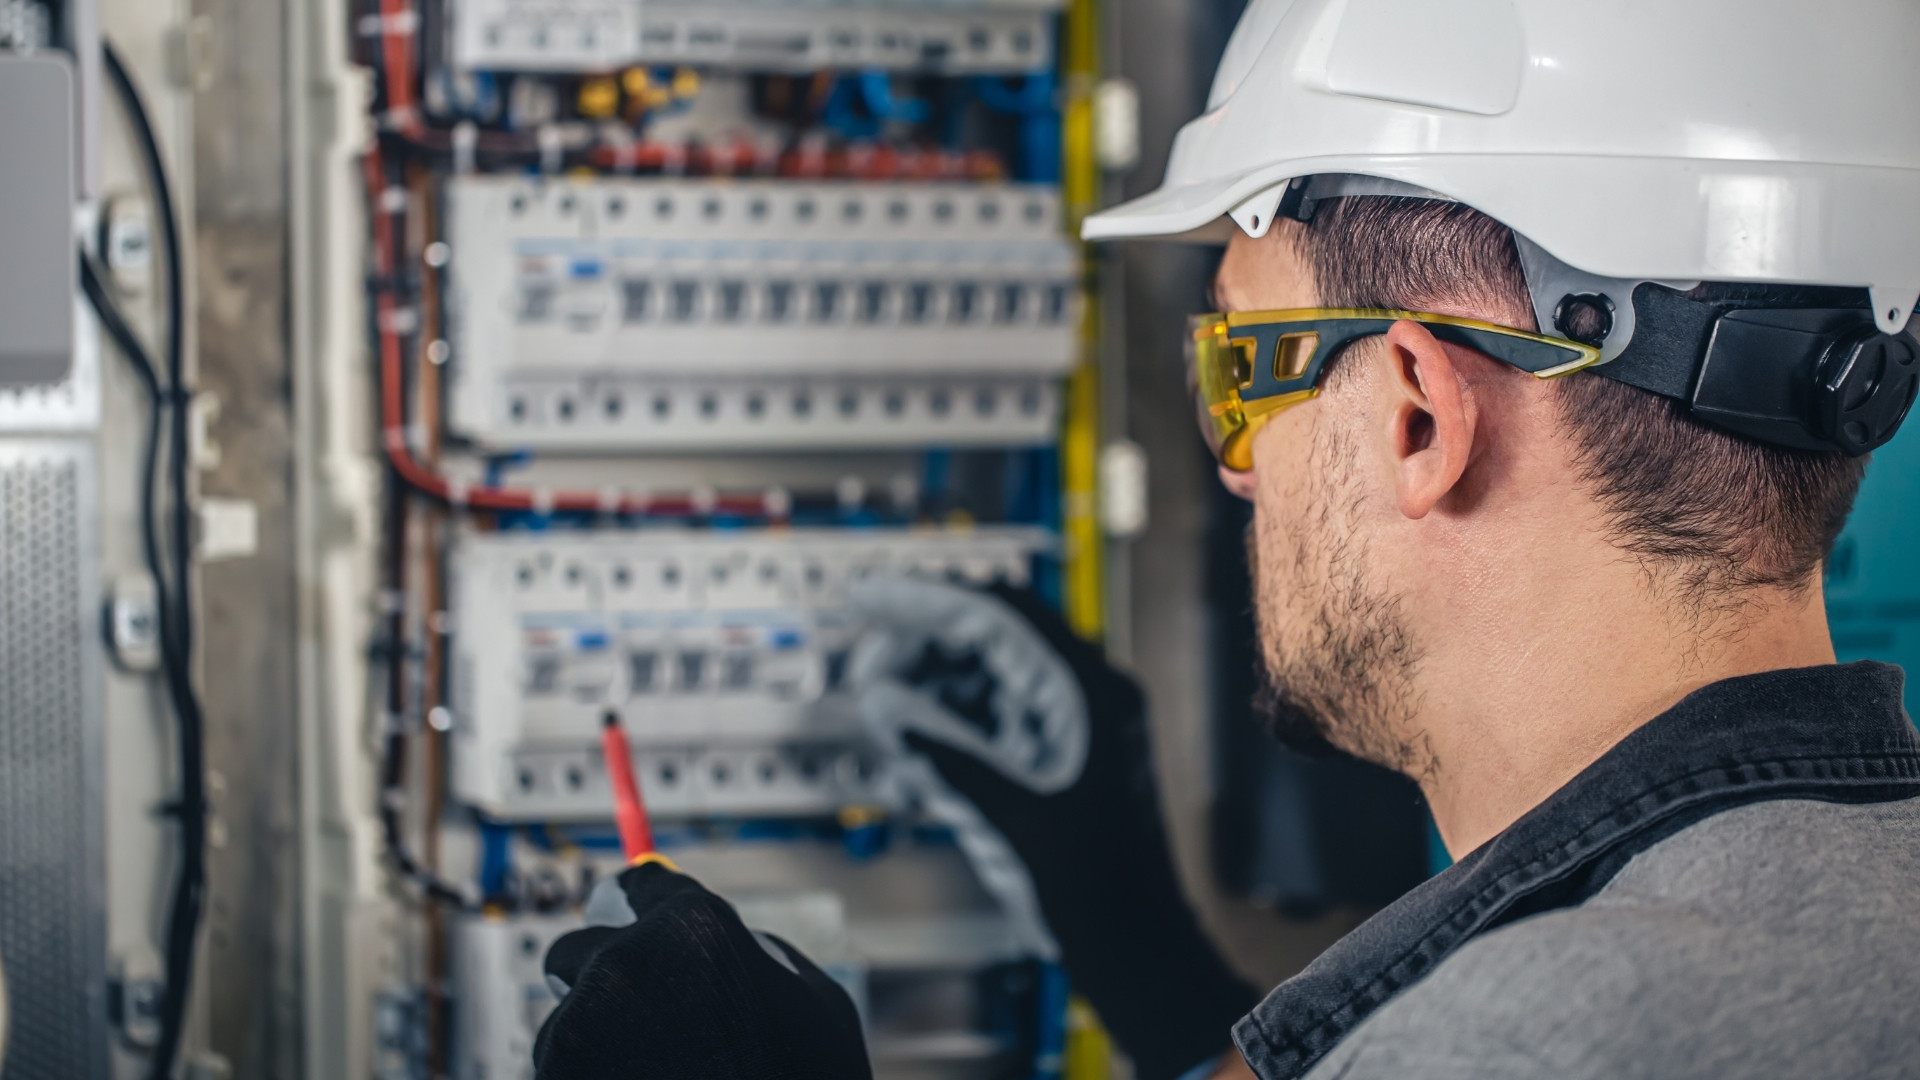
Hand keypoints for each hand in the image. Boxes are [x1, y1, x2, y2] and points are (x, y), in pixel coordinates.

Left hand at [535, 859, 871, 1079]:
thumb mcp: (814, 1002)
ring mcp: (581, 1026)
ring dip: (593, 1042)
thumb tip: (723, 941)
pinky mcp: (557, 1077)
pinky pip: (557, 1071)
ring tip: (654, 1075)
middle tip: (638, 1018)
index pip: (640, 885)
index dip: (641, 908)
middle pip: (579, 947)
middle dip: (600, 976)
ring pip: (564, 1019)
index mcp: (695, 926)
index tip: (633, 921)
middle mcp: (626, 961)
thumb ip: (757, 955)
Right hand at [849, 579, 1257, 1079]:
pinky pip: (999, 711)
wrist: (1142, 948)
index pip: (1000, 612)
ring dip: (933, 679)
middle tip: (864, 662)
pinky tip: (914, 735)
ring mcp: (1078, 720)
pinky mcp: (1063, 751)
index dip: (927, 599)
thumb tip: (882, 703)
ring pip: (991, 671)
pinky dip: (954, 716)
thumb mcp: (1012, 816)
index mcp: (1090, 691)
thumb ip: (945, 754)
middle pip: (994, 634)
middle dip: (923, 641)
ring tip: (881, 701)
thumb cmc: (1100, 889)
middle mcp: (1090, 692)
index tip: (870, 598)